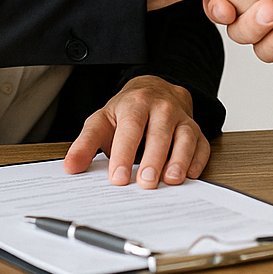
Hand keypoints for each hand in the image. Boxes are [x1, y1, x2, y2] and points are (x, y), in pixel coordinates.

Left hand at [63, 76, 208, 188]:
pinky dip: (199, 159)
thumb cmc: (126, 112)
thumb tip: (71, 167)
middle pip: (160, 133)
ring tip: (171, 180)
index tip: (117, 178)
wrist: (155, 90)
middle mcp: (162, 108)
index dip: (124, 153)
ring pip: (185, 136)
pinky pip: (202, 144)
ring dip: (180, 159)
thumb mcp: (101, 121)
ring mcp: (182, 118)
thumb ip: (86, 144)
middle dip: (153, 158)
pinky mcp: (196, 129)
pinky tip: (191, 174)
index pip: (130, 129)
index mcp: (136, 104)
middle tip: (146, 183)